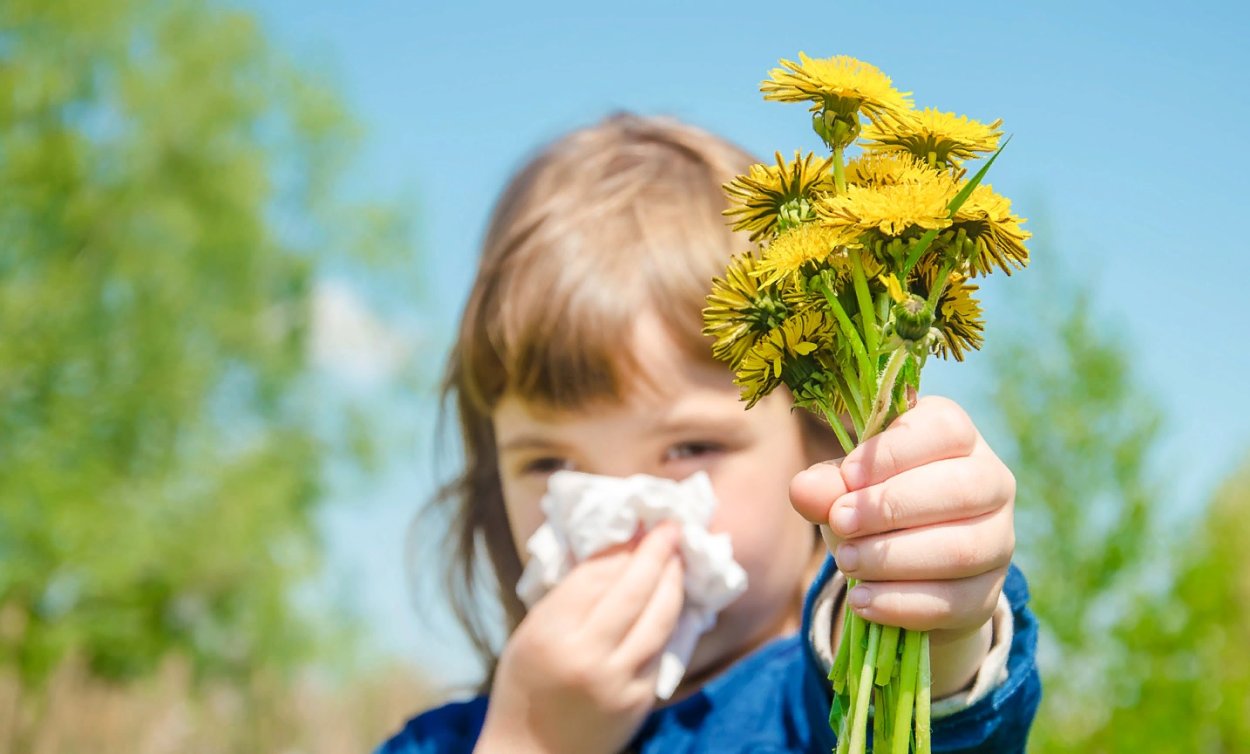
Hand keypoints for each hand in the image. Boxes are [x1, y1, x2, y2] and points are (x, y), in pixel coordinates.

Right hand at [475, 523, 685, 753]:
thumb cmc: (524, 688)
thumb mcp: (531, 634)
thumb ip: (570, 596)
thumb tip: (616, 552)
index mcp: (551, 633)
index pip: (596, 576)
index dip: (623, 546)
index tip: (641, 525)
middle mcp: (588, 656)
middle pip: (634, 590)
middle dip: (657, 553)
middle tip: (672, 529)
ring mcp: (619, 681)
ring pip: (659, 619)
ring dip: (673, 582)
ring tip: (678, 558)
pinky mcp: (640, 701)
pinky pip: (662, 649)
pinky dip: (670, 620)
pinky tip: (673, 601)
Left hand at [788, 396, 1014, 692]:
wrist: (901, 566)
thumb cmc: (873, 503)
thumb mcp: (846, 486)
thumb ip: (826, 484)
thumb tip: (804, 490)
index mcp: (957, 437)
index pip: (945, 430)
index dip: (895, 452)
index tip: (849, 476)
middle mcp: (991, 481)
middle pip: (962, 489)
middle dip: (892, 507)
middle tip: (841, 522)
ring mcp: (998, 539)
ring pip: (962, 549)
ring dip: (895, 558)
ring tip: (847, 562)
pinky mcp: (987, 592)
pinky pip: (955, 601)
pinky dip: (902, 603)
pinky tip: (863, 599)